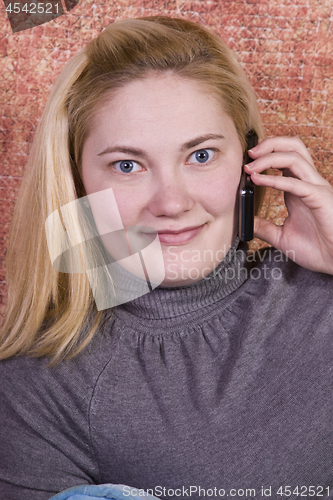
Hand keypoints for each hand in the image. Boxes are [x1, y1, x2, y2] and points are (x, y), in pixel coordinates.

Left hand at [245, 136, 332, 274]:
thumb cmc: (317, 249)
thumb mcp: (281, 236)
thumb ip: (264, 226)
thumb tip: (245, 222)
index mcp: (299, 188)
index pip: (284, 158)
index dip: (265, 154)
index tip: (246, 162)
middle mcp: (308, 183)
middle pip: (293, 147)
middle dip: (270, 144)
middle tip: (249, 153)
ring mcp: (316, 188)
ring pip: (295, 157)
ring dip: (269, 157)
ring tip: (250, 166)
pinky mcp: (320, 198)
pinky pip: (296, 183)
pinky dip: (274, 179)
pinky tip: (257, 180)